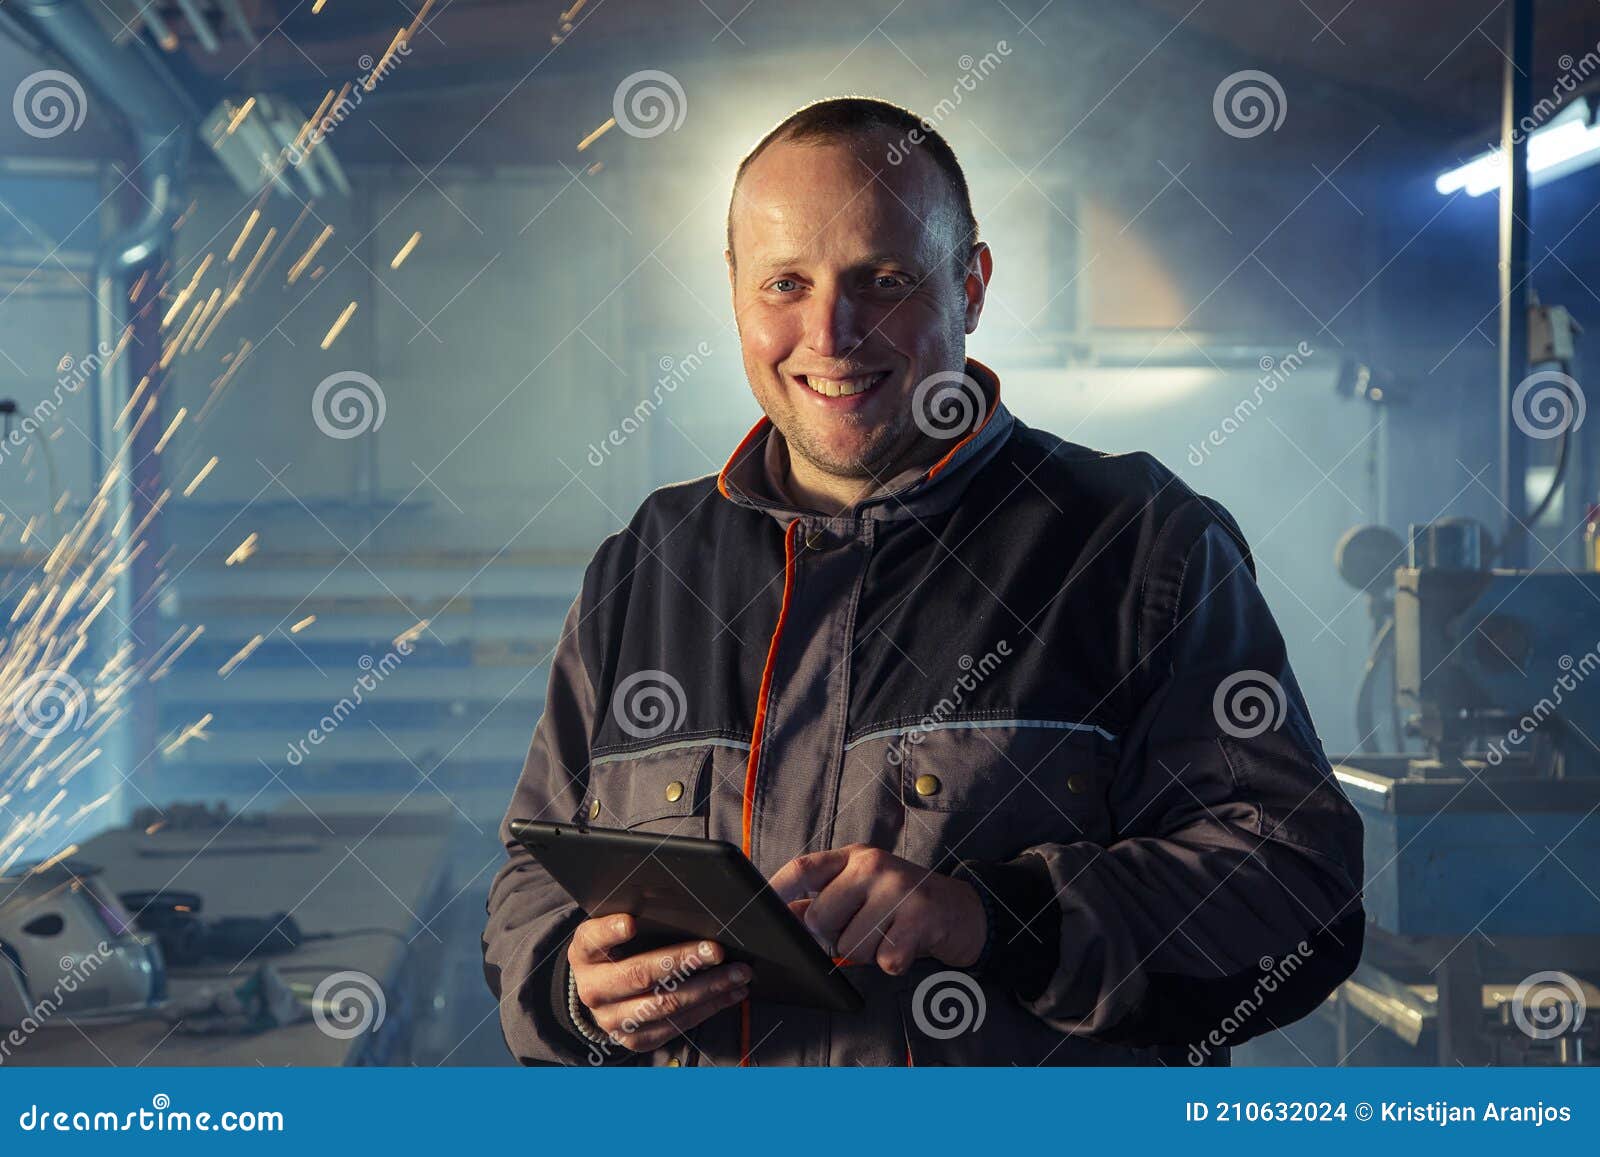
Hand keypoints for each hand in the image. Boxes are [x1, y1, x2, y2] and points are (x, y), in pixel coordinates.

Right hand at [567, 914, 750, 1052]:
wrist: (599, 993)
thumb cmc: (615, 951)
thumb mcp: (611, 930)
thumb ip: (632, 917)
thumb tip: (680, 904)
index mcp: (584, 953)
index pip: (593, 939)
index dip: (610, 931)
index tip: (631, 923)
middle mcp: (593, 990)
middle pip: (639, 975)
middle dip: (683, 961)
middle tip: (716, 950)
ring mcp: (613, 1020)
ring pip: (664, 1005)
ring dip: (707, 989)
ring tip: (737, 974)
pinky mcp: (635, 1040)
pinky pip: (675, 1026)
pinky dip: (708, 1008)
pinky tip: (729, 993)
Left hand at [769, 844, 985, 974]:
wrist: (962, 911)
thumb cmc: (903, 903)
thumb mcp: (862, 890)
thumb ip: (824, 900)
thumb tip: (781, 916)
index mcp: (854, 857)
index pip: (804, 868)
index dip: (776, 889)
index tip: (759, 910)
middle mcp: (873, 865)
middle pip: (820, 918)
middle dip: (835, 937)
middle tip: (863, 930)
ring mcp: (898, 888)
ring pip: (851, 945)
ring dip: (868, 953)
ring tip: (889, 934)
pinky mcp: (920, 917)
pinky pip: (885, 960)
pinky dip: (893, 963)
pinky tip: (906, 945)